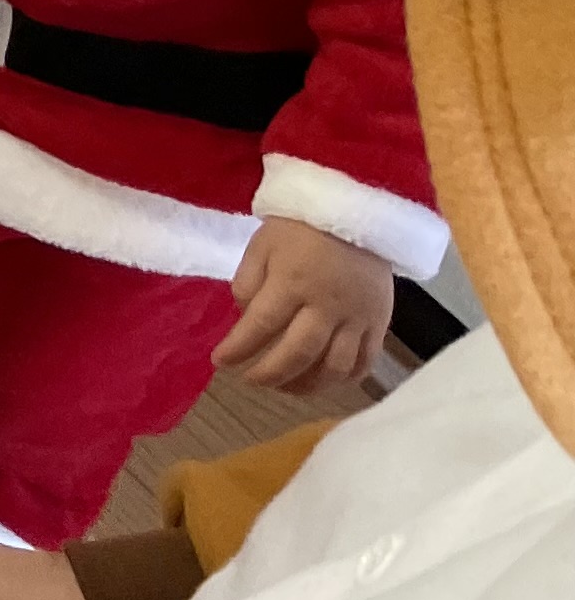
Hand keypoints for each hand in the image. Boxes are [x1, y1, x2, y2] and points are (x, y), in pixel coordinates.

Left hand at [218, 216, 393, 389]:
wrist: (357, 212)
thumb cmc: (300, 229)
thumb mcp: (261, 246)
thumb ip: (248, 284)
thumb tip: (245, 321)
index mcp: (293, 281)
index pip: (261, 325)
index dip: (239, 348)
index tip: (220, 361)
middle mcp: (328, 305)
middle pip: (299, 353)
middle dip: (270, 374)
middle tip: (249, 380)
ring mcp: (358, 318)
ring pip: (334, 367)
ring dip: (307, 385)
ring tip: (284, 387)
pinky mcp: (380, 323)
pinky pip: (365, 362)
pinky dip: (344, 380)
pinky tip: (323, 382)